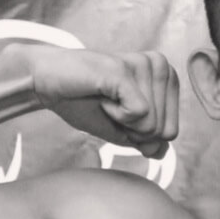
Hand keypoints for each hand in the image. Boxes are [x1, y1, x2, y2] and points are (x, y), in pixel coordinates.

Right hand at [4, 44, 178, 156]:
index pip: (171, 132)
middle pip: (165, 130)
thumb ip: (145, 140)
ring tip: (105, 99)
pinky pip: (139, 115)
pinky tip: (102, 98)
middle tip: (111, 107)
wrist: (48, 83)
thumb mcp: (121, 129)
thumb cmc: (85, 103)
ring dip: (122, 122)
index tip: (120, 113)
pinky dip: (115, 116)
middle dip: (133, 131)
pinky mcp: (126, 71)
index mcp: (167, 77)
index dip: (141, 135)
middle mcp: (161, 66)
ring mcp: (144, 65)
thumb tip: (162, 152)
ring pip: (153, 125)